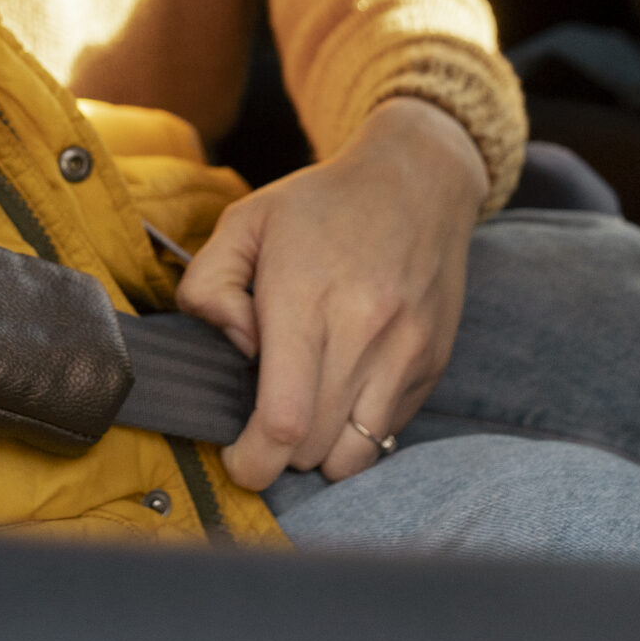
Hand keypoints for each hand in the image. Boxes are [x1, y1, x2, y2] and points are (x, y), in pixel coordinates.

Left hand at [176, 98, 486, 490]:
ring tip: (304, 415)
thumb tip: (235, 350)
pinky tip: (340, 391)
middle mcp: (364, 331)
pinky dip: (357, 432)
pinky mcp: (432, 363)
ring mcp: (406, 351)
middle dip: (277, 457)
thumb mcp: (243, 222)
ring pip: (354, 455)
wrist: (419, 180)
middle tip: (262, 424)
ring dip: (320, 453)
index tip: (235, 457)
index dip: (251, 460)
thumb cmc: (321, 204)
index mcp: (306, 298)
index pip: (283, 419)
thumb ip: (207, 287)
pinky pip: (387, 432)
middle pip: (313, 449)